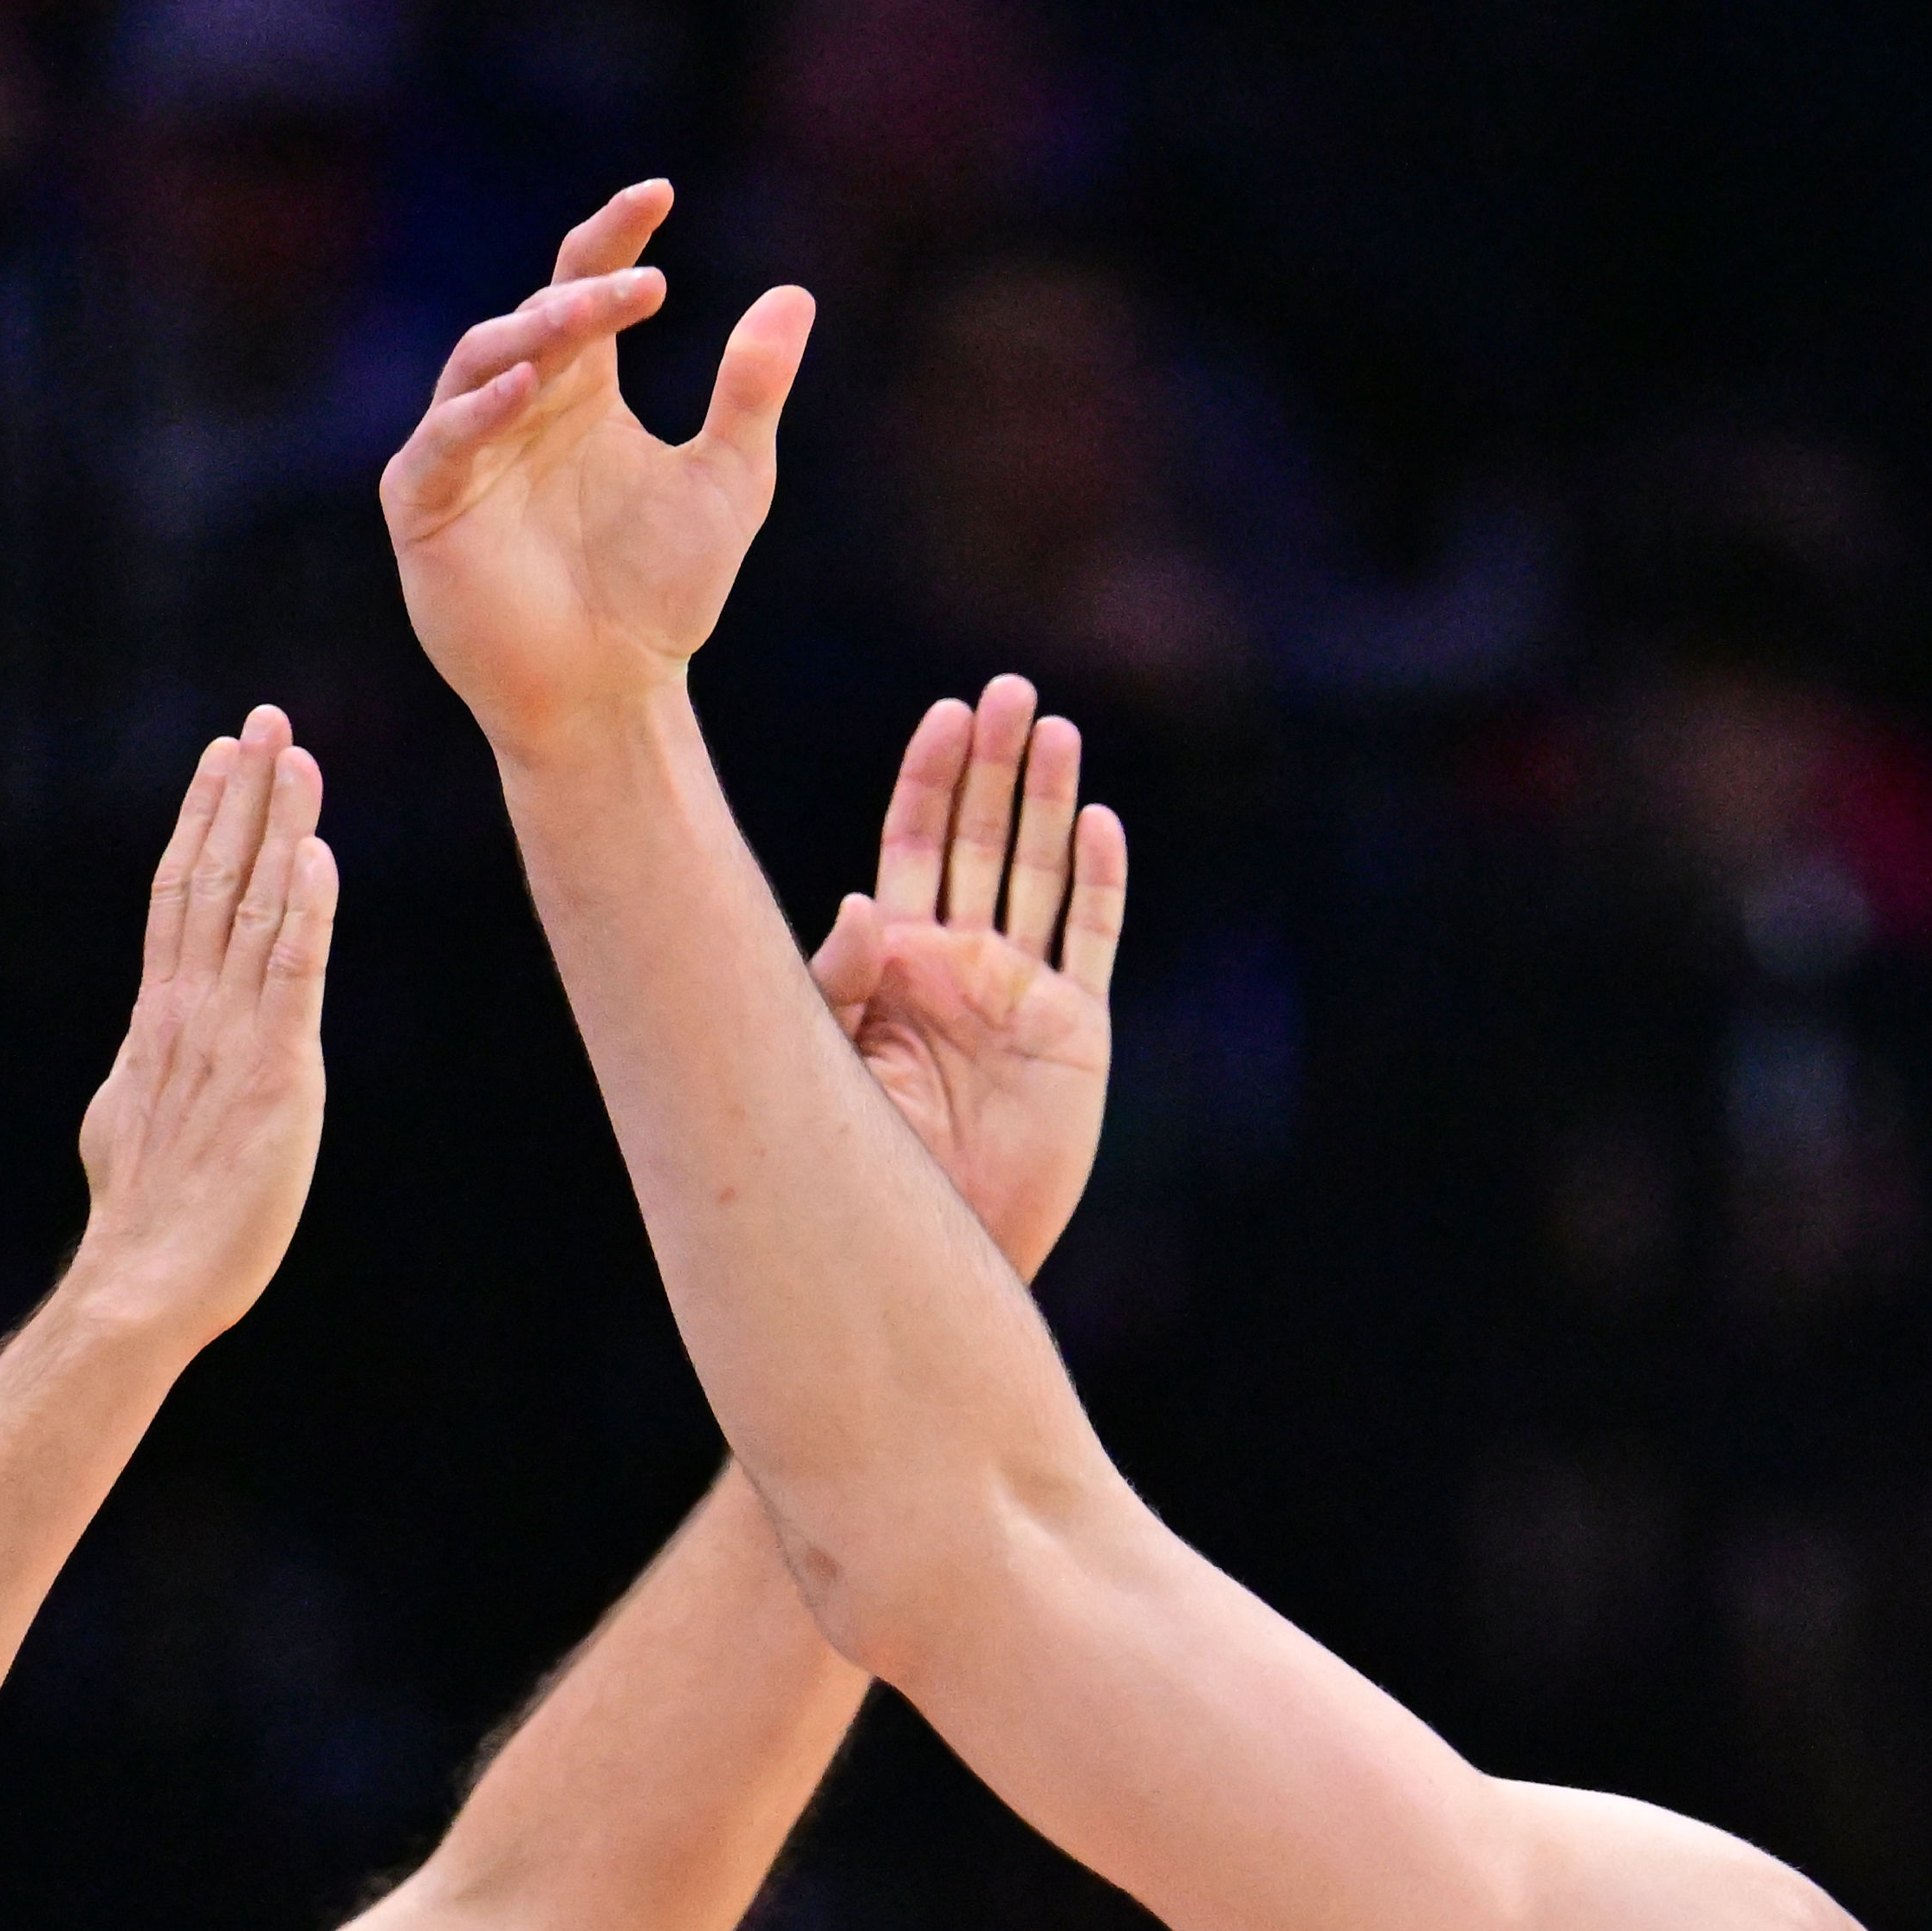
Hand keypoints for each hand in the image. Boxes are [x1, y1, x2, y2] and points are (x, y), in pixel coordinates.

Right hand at [68, 706, 335, 1348]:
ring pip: (254, 906)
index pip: (179, 891)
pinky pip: (292, 974)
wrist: (145, 1280)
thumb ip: (144, 1072)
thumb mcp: (132, 1120)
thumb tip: (138, 1059)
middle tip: (266, 718)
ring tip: (298, 756)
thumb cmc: (143, 1218)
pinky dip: (307, 911)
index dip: (201, 818)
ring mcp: (229, 1034)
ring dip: (279, 827)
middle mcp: (189, 1008)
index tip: (221, 756)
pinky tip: (318, 854)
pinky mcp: (275, 1072)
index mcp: (158, 1015)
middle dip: (242, 795)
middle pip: (213, 875)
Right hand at [378, 179, 810, 759]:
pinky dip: (482, 410)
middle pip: (536, 316)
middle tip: (641, 279)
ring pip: (484, 361)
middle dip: (584, 292)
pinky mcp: (425, 503)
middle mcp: (515, 404)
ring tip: (589, 314)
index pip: (584, 284)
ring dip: (535, 334)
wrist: (613, 695)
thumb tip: (794, 294)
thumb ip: (751, 391)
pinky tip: (531, 386)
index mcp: (579, 389)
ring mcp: (462, 449)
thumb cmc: (662, 595)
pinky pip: (446, 440)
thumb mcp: (728, 481)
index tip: (660, 193)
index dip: (615, 235)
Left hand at [811, 676, 1132, 1275]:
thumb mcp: (832, 1058)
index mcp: (896, 959)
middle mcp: (959, 964)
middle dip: (996, 766)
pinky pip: (1089, 941)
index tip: (947, 715)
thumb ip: (840, 977)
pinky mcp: (1073, 1031)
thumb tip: (864, 901)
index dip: (931, 779)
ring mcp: (1020, 993)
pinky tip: (1099, 822)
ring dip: (1048, 802)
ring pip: (1039, 875)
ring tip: (1057, 730)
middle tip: (1012, 693)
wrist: (935, 1238)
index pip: (914, 844)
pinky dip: (1098, 882)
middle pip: (981, 841)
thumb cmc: (864, 1156)